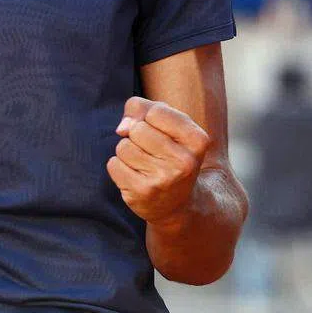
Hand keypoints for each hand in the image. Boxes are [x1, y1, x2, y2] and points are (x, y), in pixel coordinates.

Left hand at [107, 97, 211, 225]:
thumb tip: (122, 129)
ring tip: (145, 165)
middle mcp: (185, 162)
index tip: (163, 134)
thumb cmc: (167, 152)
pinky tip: (136, 177)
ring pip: (123, 147)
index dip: (151, 119)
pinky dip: (119, 167)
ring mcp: (164, 180)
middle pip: (138, 129)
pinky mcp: (142, 193)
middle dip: (137, 137)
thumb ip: (141, 109)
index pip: (156, 112)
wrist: (176, 203)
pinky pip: (113, 165)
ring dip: (127, 152)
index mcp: (198, 140)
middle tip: (153, 153)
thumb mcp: (165, 123)